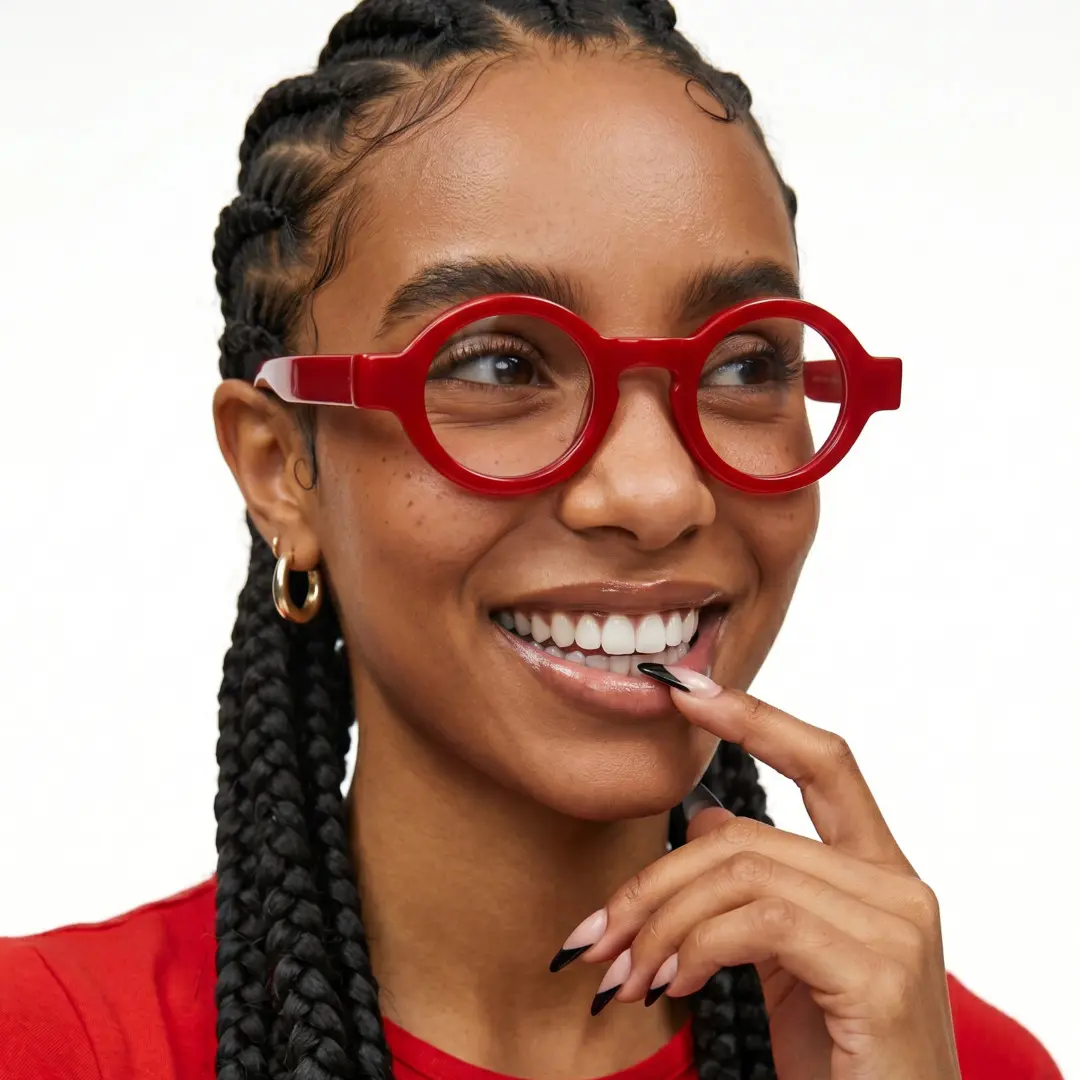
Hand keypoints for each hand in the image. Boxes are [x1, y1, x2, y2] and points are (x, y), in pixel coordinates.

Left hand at [557, 674, 961, 1079]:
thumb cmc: (838, 1061)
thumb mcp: (786, 963)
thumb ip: (757, 888)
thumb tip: (704, 820)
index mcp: (880, 873)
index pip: (826, 760)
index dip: (755, 716)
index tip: (683, 688)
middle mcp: (899, 885)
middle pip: (745, 835)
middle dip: (652, 883)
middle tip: (594, 938)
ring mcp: (896, 924)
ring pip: (740, 872)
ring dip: (658, 924)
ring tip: (624, 977)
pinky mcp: (879, 970)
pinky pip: (758, 920)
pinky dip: (695, 947)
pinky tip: (672, 986)